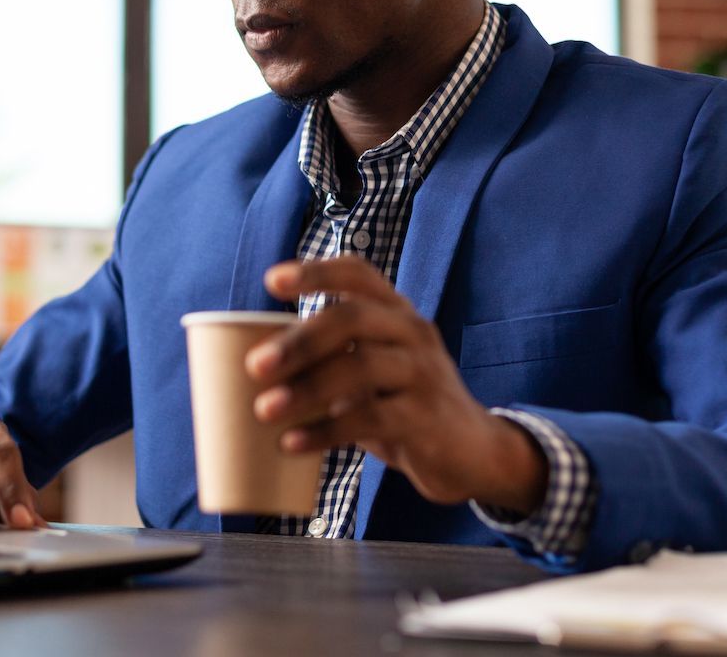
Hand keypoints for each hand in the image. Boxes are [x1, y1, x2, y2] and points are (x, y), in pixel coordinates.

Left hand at [246, 256, 548, 512]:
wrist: (472, 453)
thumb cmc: (405, 406)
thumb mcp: (374, 372)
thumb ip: (331, 360)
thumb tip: (254, 368)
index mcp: (396, 312)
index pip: (359, 274)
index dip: (316, 272)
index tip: (271, 280)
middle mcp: (413, 332)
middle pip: (352, 319)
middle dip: (298, 341)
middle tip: (254, 366)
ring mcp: (424, 373)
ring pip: (360, 368)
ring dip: (305, 390)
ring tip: (264, 411)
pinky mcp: (427, 417)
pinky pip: (371, 418)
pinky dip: (325, 431)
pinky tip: (292, 443)